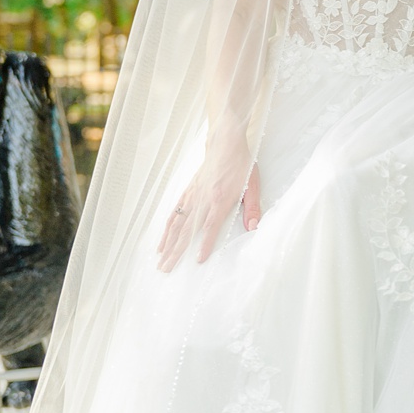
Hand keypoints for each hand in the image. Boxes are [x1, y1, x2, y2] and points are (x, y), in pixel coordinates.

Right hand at [158, 139, 259, 271]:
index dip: (204, 243)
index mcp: (220, 199)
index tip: (197, 259)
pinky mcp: (187, 193)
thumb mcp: (253, 185)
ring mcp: (192, 197)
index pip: (210, 226)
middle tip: (166, 268)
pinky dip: (167, 229)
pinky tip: (162, 240)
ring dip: (167, 244)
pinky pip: (174, 214)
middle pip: (187, 230)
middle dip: (176, 251)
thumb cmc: (240, 164)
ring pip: (176, 224)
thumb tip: (253, 227)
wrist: (225, 143)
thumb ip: (252, 207)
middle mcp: (203, 200)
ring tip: (160, 260)